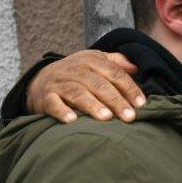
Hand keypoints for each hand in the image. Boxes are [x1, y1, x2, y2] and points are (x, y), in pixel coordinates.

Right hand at [26, 50, 143, 123]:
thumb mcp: (94, 61)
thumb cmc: (77, 74)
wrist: (40, 79)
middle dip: (116, 100)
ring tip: (106, 118)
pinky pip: (53, 104)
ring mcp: (59, 83)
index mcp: (91, 61)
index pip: (114, 73)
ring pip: (78, 93)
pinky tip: (72, 121)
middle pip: (98, 84)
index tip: (141, 104)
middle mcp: (75, 70)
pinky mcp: (45, 97)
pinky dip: (62, 111)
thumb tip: (136, 68)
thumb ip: (115, 63)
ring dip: (93, 105)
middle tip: (129, 116)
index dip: (129, 88)